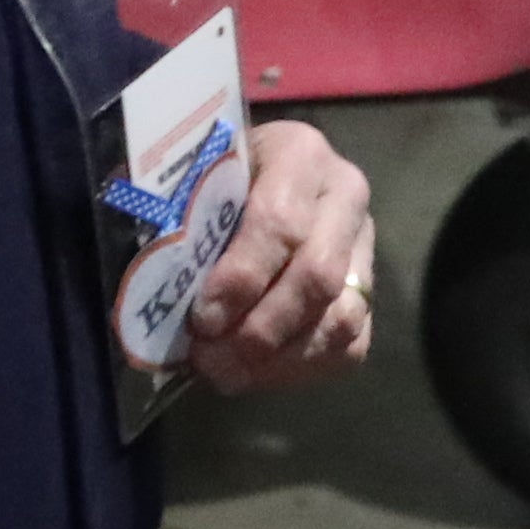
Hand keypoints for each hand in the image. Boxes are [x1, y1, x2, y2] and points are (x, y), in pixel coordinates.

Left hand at [187, 117, 375, 393]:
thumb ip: (185, 220)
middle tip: (210, 358)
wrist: (257, 173)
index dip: (241, 278)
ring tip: (226, 374)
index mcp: (300, 154)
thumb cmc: (214, 177)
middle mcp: (345, 195)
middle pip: (318, 277)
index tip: (202, 317)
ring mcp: (363, 245)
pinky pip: (350, 345)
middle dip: (260, 328)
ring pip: (340, 318)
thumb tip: (160, 286)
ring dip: (280, 359)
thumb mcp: (197, 178)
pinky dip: (301, 370)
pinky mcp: (369, 289)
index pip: (280, 222)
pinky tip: (256, 374)